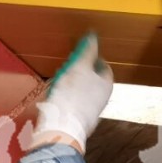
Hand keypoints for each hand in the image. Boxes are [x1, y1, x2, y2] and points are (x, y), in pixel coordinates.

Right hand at [28, 33, 113, 151]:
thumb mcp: (80, 66)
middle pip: (92, 78)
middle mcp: (102, 97)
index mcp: (106, 84)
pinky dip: (66, 95)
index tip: (79, 53)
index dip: (92, 57)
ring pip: (81, 90)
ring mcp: (91, 109)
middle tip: (66, 66)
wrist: (62, 126)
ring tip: (58, 79)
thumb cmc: (73, 94)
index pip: (103, 65)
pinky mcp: (79, 118)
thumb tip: (93, 36)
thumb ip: (88, 51)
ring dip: (70, 83)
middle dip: (79, 70)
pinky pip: (73, 101)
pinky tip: (55, 95)